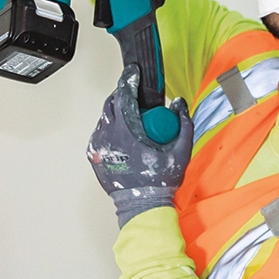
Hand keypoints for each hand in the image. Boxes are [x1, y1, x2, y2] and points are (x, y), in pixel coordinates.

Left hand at [86, 69, 192, 226]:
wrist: (142, 206)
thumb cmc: (159, 182)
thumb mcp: (180, 151)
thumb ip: (183, 123)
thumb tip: (178, 103)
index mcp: (127, 132)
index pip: (123, 96)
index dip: (129, 80)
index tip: (133, 72)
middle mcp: (108, 137)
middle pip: (111, 103)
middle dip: (122, 95)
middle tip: (136, 96)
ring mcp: (99, 147)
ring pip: (104, 118)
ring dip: (116, 112)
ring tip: (131, 117)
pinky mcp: (94, 156)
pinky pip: (100, 133)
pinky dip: (109, 128)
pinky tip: (122, 132)